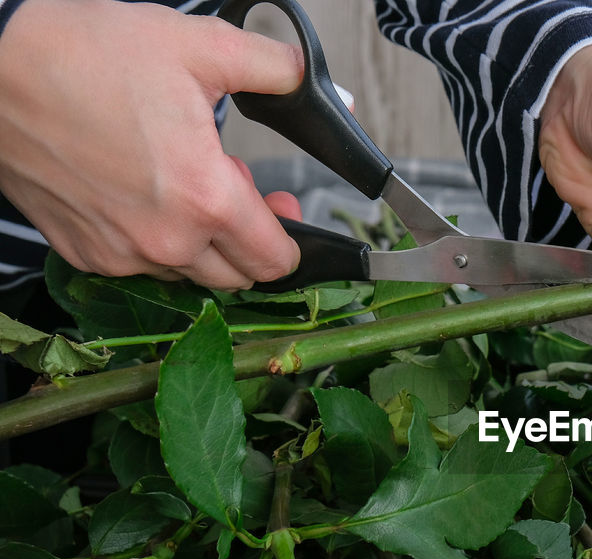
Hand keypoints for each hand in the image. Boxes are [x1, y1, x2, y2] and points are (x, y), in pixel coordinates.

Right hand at [0, 0, 303, 290]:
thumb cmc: (84, 55)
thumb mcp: (198, 46)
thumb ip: (272, 67)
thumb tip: (303, 77)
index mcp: (204, 200)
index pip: (275, 261)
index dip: (289, 237)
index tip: (281, 209)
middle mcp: (165, 241)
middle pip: (237, 276)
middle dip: (247, 237)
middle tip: (231, 184)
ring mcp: (120, 254)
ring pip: (188, 274)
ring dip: (200, 240)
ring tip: (180, 180)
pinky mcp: (84, 253)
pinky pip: (139, 266)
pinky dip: (153, 241)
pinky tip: (141, 192)